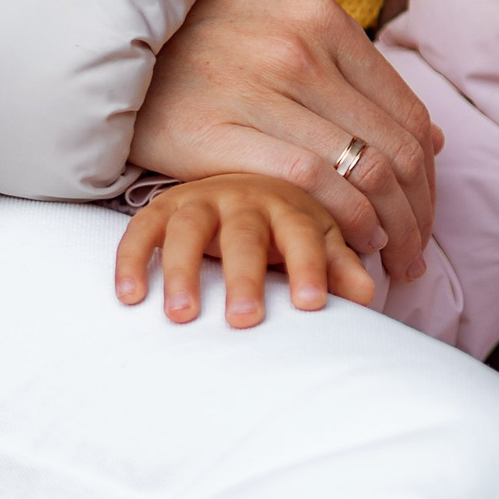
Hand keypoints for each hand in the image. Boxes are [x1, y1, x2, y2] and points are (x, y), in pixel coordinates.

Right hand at [116, 173, 375, 327]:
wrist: (240, 177)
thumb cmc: (285, 224)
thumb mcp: (319, 239)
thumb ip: (340, 267)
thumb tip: (369, 295)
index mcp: (290, 208)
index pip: (304, 237)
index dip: (310, 267)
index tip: (312, 305)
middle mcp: (244, 200)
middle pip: (245, 236)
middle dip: (245, 278)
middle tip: (246, 320)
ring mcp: (200, 202)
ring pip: (188, 231)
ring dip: (183, 271)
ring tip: (182, 316)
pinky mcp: (162, 209)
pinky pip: (142, 231)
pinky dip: (132, 260)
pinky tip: (129, 298)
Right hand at [130, 0, 439, 279]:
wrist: (107, 42)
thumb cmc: (204, 44)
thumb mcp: (283, 30)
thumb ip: (354, 78)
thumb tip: (431, 138)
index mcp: (322, 20)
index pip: (408, 113)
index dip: (430, 176)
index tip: (426, 214)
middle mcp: (299, 49)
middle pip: (395, 149)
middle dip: (419, 214)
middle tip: (418, 255)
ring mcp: (258, 88)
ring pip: (362, 170)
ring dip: (391, 228)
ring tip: (393, 260)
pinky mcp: (216, 132)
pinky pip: (309, 183)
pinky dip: (343, 220)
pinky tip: (350, 242)